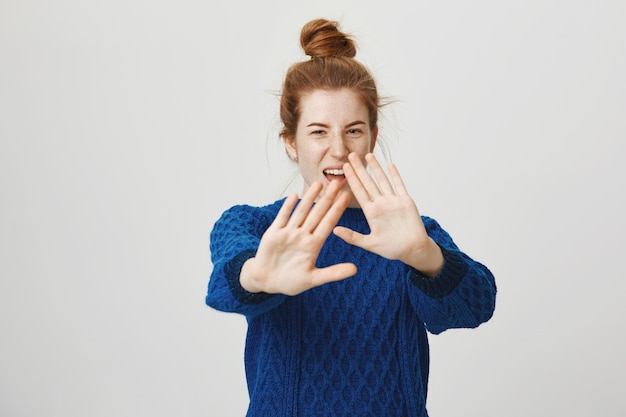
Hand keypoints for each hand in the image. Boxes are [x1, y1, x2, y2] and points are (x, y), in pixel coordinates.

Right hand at [240, 180, 356, 295]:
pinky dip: (288, 207)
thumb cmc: (290, 282)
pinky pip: (282, 218)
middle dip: (327, 198)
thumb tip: (355, 269)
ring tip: (318, 183)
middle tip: (338, 182)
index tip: (347, 196)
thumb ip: (334, 273)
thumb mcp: (313, 279)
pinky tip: (294, 195)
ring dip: (309, 198)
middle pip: (317, 213)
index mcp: (314, 245)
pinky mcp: (274, 233)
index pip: (328, 223)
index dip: (337, 209)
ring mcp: (288, 233)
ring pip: (301, 212)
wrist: (267, 282)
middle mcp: (303, 236)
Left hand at [333, 153, 443, 276]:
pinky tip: (389, 164)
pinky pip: (399, 185)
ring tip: (368, 154)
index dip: (352, 179)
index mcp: (371, 212)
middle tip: (350, 155)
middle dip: (359, 169)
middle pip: (368, 182)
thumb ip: (352, 237)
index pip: (359, 191)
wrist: (412, 250)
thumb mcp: (369, 244)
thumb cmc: (392, 249)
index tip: (344, 168)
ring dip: (376, 168)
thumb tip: (335, 231)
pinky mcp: (406, 201)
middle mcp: (381, 204)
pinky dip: (395, 175)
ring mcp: (393, 201)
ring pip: (382, 180)